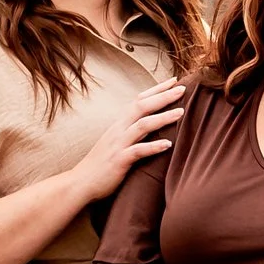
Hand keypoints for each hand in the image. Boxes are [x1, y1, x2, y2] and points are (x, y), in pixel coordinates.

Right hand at [80, 76, 188, 202]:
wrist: (81, 182)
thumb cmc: (101, 164)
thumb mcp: (116, 142)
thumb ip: (131, 131)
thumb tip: (151, 124)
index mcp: (119, 124)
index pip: (139, 100)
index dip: (156, 90)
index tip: (174, 81)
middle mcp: (118, 130)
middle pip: (142, 106)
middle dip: (163, 97)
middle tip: (183, 89)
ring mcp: (118, 144)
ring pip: (142, 125)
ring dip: (163, 118)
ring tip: (181, 112)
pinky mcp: (119, 160)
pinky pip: (138, 151)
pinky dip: (153, 147)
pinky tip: (168, 144)